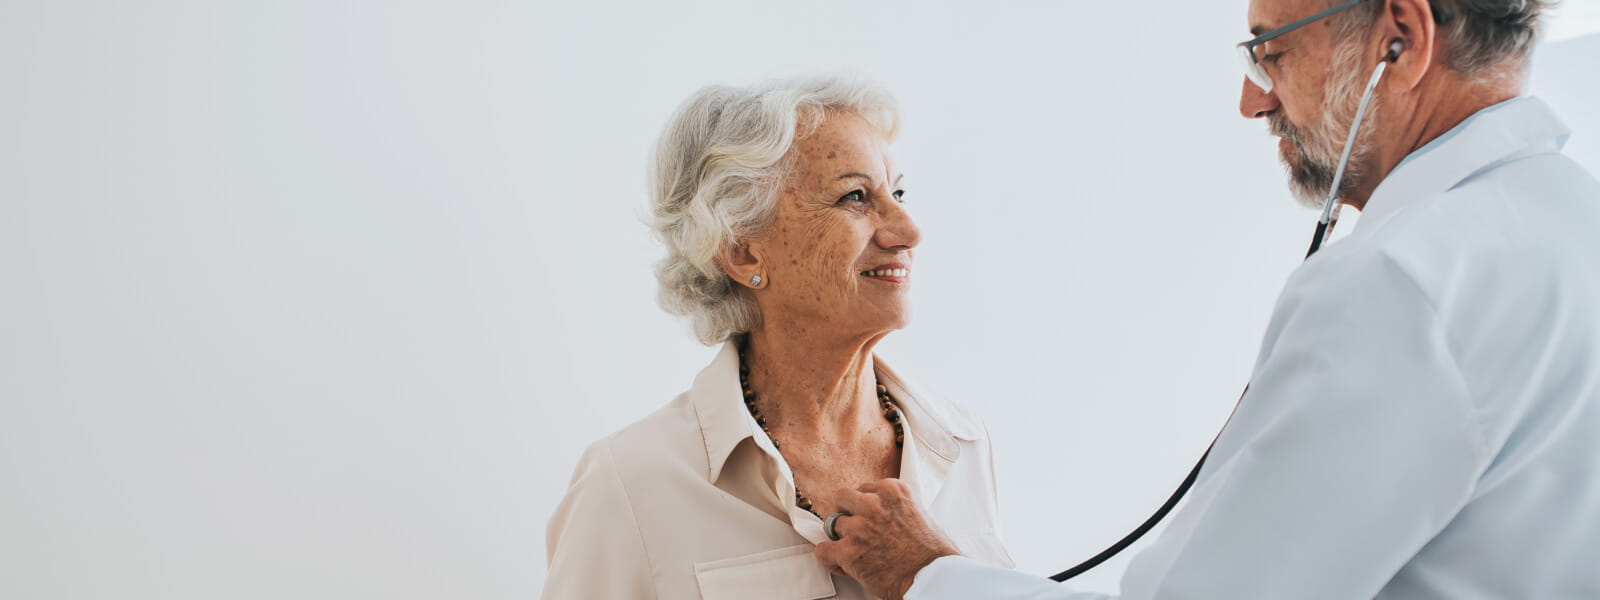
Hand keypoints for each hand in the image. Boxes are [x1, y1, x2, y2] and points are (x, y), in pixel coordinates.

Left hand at [813, 479, 960, 599]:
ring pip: (832, 524)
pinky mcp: (848, 551)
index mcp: (892, 490)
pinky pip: (823, 549)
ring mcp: (859, 527)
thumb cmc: (932, 552)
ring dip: (841, 538)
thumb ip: (895, 507)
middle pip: (842, 498)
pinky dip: (830, 559)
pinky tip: (843, 565)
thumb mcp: (919, 513)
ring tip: (854, 551)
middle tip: (854, 530)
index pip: (863, 488)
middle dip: (846, 513)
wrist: (934, 578)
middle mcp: (873, 504)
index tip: (867, 518)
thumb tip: (884, 512)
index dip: (863, 506)